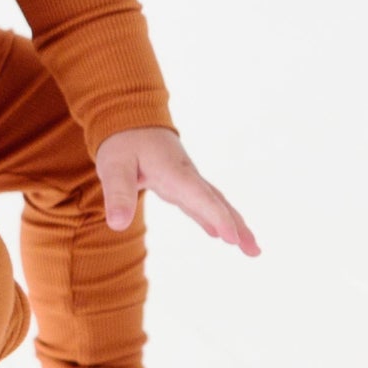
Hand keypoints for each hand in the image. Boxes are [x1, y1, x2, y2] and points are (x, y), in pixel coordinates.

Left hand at [95, 126, 260, 255]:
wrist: (129, 117)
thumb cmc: (121, 141)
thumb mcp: (113, 166)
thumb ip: (118, 195)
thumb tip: (117, 226)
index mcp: (173, 171)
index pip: (199, 196)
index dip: (216, 217)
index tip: (232, 239)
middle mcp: (186, 176)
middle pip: (217, 202)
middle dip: (237, 226)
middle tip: (254, 251)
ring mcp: (186, 179)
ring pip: (215, 203)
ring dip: (233, 224)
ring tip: (250, 248)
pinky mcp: (181, 182)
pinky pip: (202, 202)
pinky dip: (213, 217)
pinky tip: (218, 234)